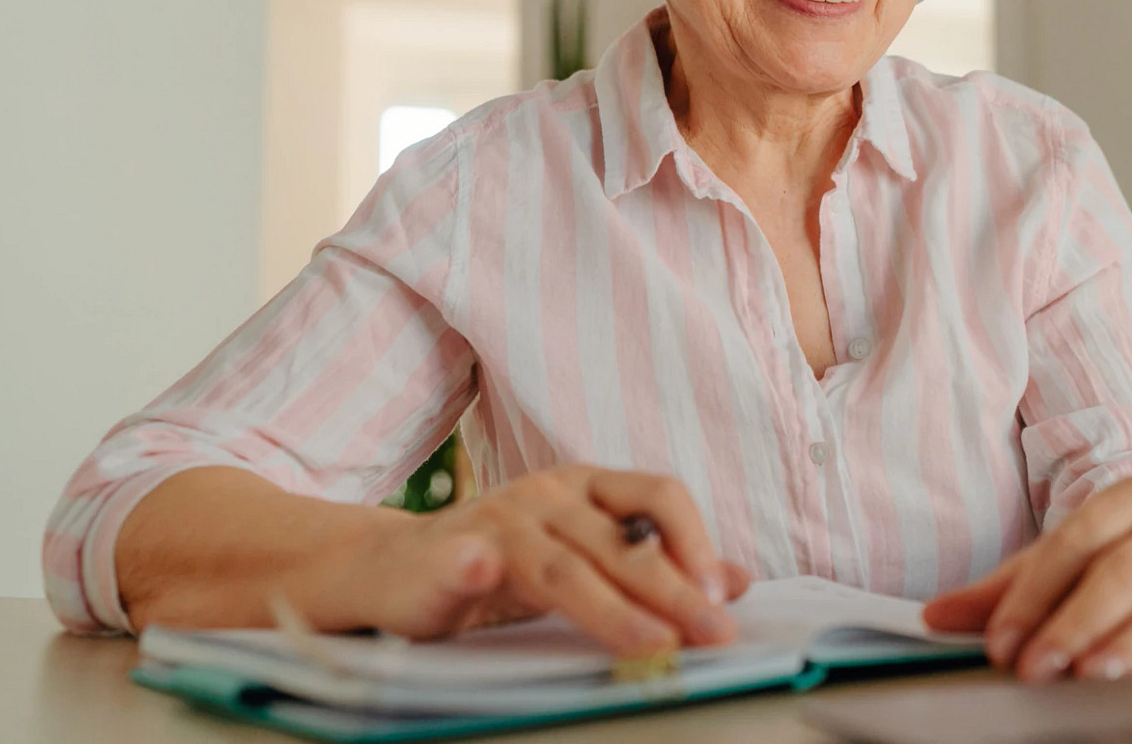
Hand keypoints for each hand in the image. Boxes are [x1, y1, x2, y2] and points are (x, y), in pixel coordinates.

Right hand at [299, 465, 752, 657]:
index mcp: (587, 488)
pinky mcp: (442, 556)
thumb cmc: (500, 565)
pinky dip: (471, 563)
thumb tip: (738, 582)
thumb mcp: (584, 558)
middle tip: (714, 634)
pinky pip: (461, 558)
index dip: (697, 542)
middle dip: (674, 592)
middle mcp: (546, 496)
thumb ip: (655, 567)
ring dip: (611, 607)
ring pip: (562, 567)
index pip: (659, 496)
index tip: (725, 597)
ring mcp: (495, 522)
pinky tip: (480, 568)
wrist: (392, 568)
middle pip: (620, 542)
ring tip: (651, 642)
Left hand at [922, 475, 1131, 680]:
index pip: (1077, 541)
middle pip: (1125, 570)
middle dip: (1076, 623)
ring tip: (1094, 673)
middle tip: (1038, 667)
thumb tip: (937, 615)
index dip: (1034, 595)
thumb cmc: (1129, 559)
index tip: (1001, 643)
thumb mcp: (1066, 563)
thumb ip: (1007, 589)